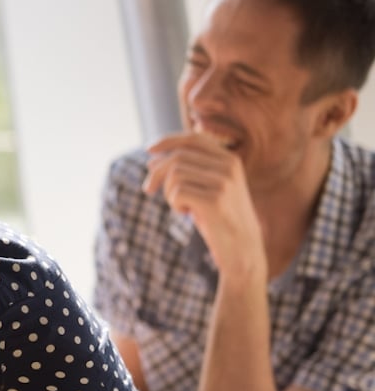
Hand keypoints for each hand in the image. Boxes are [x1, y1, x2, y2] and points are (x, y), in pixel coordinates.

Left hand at [144, 132, 264, 274]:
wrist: (243, 250)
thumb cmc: (220, 220)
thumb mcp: (206, 189)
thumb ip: (186, 172)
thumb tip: (151, 160)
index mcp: (229, 160)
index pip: (193, 139)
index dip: (168, 141)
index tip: (148, 150)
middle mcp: (229, 166)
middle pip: (178, 157)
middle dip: (156, 173)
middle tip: (147, 190)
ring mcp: (224, 182)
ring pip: (175, 175)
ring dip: (169, 193)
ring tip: (181, 206)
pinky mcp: (215, 200)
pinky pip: (177, 193)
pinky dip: (175, 204)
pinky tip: (187, 214)